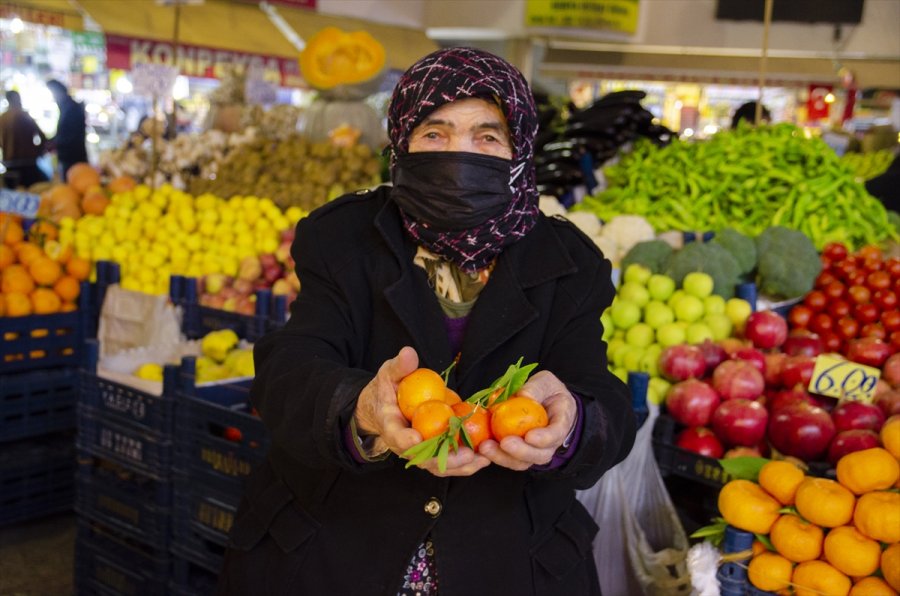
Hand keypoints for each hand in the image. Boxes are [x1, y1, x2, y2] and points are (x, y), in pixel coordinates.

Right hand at [354, 347, 490, 475]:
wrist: (387, 406)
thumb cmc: (389, 389)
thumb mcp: (389, 374)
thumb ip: (400, 367)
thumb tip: (409, 352)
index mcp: (391, 426)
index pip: (396, 436)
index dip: (405, 441)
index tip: (416, 438)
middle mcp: (405, 445)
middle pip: (423, 459)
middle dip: (445, 459)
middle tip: (465, 454)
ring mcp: (421, 451)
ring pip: (440, 465)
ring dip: (462, 466)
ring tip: (482, 460)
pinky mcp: (436, 450)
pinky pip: (451, 461)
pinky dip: (468, 462)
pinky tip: (486, 458)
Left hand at [478, 371, 576, 470]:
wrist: (547, 403)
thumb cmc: (548, 392)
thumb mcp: (545, 382)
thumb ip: (536, 388)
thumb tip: (523, 395)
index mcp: (561, 422)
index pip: (556, 434)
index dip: (545, 438)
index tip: (530, 436)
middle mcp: (550, 443)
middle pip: (540, 455)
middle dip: (521, 452)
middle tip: (505, 443)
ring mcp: (535, 451)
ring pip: (522, 462)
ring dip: (503, 457)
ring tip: (487, 447)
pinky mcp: (519, 454)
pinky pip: (508, 460)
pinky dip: (495, 456)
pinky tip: (483, 449)